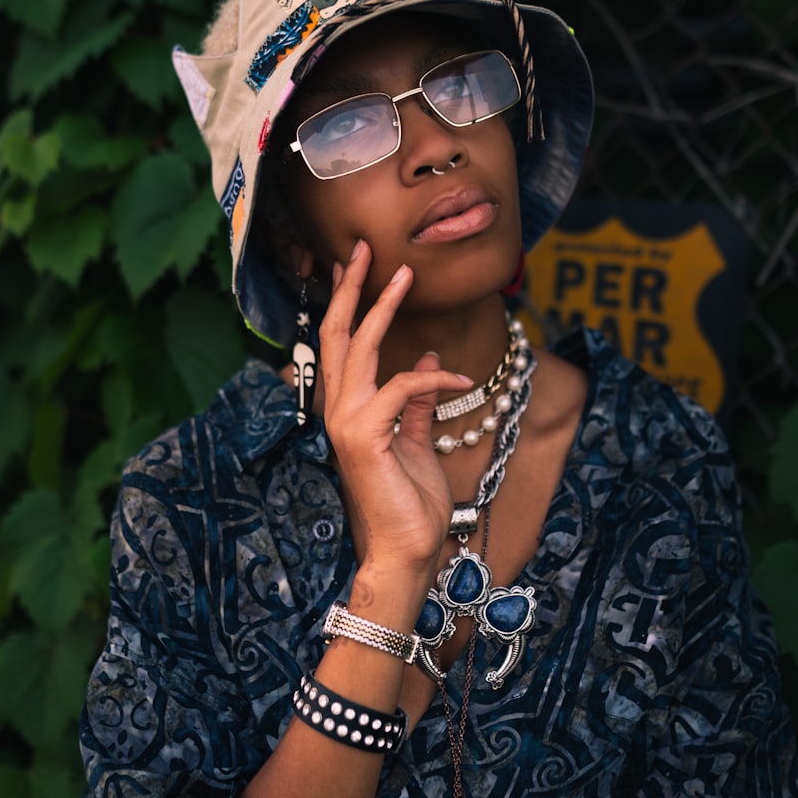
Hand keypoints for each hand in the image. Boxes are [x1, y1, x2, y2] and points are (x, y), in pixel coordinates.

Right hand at [319, 240, 469, 575]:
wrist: (407, 549)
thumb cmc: (411, 503)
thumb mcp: (418, 442)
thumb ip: (419, 403)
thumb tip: (429, 358)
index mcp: (348, 411)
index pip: (341, 346)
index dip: (347, 304)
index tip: (356, 267)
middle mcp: (338, 411)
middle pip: (337, 335)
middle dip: (351, 288)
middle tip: (365, 248)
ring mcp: (347, 423)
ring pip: (360, 348)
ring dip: (383, 308)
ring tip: (404, 275)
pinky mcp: (365, 435)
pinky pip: (401, 386)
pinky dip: (433, 376)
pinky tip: (460, 378)